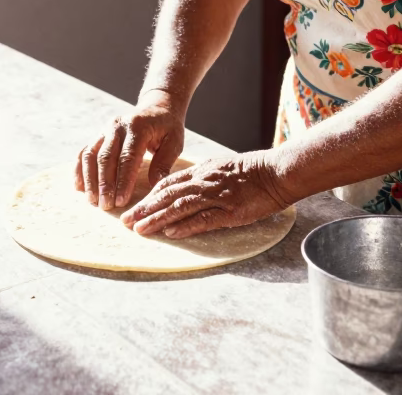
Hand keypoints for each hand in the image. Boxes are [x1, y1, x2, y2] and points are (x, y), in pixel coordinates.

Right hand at [74, 90, 185, 210]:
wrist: (157, 106)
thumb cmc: (167, 127)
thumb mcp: (174, 141)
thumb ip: (164, 162)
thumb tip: (154, 186)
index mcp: (138, 127)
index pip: (128, 157)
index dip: (123, 181)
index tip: (121, 201)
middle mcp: (118, 126)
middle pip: (106, 157)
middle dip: (105, 184)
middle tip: (105, 206)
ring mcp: (105, 129)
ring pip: (91, 155)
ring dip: (90, 179)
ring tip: (92, 200)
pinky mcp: (99, 134)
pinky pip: (84, 152)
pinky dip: (79, 169)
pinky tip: (79, 187)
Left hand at [120, 151, 292, 238]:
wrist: (276, 173)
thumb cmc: (251, 171)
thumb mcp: (221, 168)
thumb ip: (201, 178)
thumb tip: (181, 189)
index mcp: (201, 171)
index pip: (167, 184)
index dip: (148, 197)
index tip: (134, 208)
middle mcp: (204, 182)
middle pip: (167, 196)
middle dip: (144, 209)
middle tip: (126, 222)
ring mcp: (216, 197)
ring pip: (180, 207)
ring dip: (157, 219)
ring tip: (140, 230)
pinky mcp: (229, 211)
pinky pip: (203, 219)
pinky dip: (185, 226)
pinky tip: (171, 234)